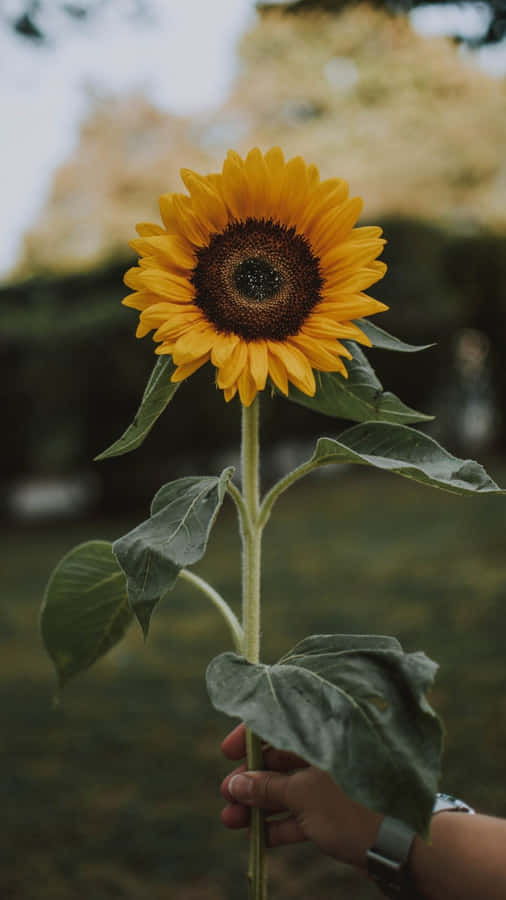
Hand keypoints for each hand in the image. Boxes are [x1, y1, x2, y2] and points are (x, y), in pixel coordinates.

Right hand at [220, 724, 382, 869]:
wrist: (402, 848)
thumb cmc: (352, 808)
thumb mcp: (303, 796)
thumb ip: (267, 788)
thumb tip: (235, 784)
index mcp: (325, 736)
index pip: (281, 724)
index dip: (250, 737)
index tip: (226, 752)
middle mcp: (329, 754)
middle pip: (280, 759)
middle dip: (250, 778)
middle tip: (225, 794)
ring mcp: (333, 784)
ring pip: (288, 789)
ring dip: (259, 804)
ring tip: (230, 820)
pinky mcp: (337, 812)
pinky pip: (302, 812)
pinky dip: (281, 822)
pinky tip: (256, 837)